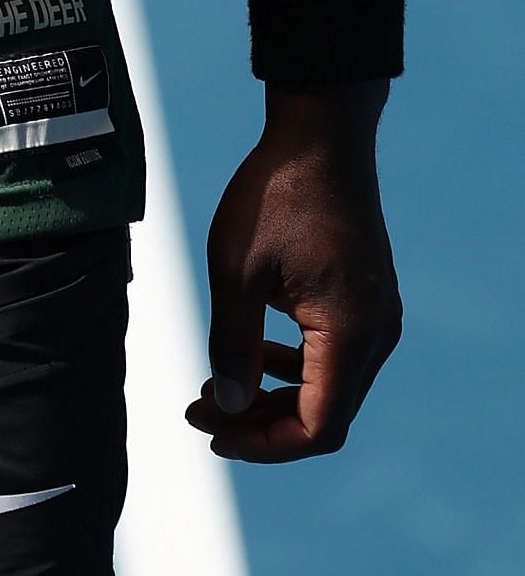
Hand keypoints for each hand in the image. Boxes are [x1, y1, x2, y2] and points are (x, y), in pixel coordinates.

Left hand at [187, 83, 399, 461]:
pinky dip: (291, 365)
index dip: (265, 442)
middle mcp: (375, 335)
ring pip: (328, 386)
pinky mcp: (365, 299)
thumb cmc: (278, 193)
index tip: (213, 431)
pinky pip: (332, 355)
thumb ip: (232, 343)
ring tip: (216, 384)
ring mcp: (375, 316)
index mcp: (350, 334)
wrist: (320, 133)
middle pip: (324, 412)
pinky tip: (251, 347)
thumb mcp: (236, 269)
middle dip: (261, 421)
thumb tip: (229, 405)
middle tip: (201, 409)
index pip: (318, 426)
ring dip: (274, 394)